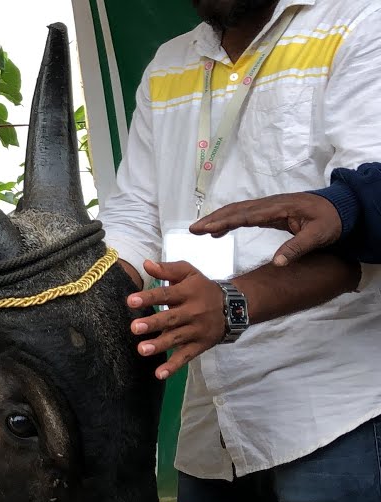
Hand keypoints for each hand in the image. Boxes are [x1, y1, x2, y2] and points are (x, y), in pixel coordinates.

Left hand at [126, 260, 225, 379]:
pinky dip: (173, 366)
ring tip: (142, 350)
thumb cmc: (202, 288)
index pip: (166, 294)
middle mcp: (192, 312)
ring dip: (159, 345)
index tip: (130, 301)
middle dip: (153, 323)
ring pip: (177, 338)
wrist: (235, 306)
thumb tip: (146, 264)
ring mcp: (196, 330)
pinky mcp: (200, 345)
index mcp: (188, 292)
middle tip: (134, 327)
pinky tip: (159, 374)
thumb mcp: (189, 273)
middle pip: (171, 318)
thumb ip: (167, 270)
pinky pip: (186, 356)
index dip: (149, 297)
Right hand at [189, 192, 341, 265]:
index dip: (223, 222)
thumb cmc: (331, 220)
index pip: (245, 215)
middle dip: (213, 219)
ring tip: (199, 231)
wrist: (342, 207)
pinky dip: (228, 221)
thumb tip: (277, 264)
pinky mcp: (269, 212)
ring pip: (237, 211)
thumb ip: (297, 248)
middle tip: (193, 230)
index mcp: (279, 208)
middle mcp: (269, 205)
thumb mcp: (319, 236)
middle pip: (235, 210)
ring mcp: (268, 207)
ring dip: (218, 219)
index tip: (204, 229)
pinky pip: (244, 215)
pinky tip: (219, 232)